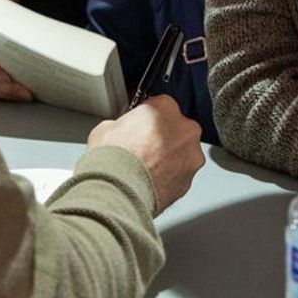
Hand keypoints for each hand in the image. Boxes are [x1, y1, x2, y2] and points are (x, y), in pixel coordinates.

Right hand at [87, 95, 203, 214]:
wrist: (118, 192)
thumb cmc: (114, 159)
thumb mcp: (107, 127)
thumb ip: (123, 124)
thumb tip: (121, 130)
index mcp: (165, 108)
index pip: (159, 105)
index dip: (147, 118)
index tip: (139, 126)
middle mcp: (185, 129)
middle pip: (177, 128)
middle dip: (163, 137)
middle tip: (143, 148)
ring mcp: (191, 156)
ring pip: (183, 152)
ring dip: (169, 158)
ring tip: (146, 167)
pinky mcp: (190, 180)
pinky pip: (181, 174)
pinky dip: (170, 177)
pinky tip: (151, 180)